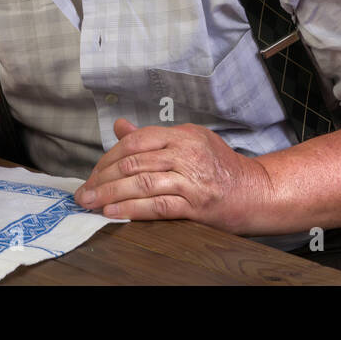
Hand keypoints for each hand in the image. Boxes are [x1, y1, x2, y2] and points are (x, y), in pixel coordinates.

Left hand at [73, 118, 274, 234]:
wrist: (256, 192)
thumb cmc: (222, 169)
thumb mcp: (190, 142)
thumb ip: (154, 137)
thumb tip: (121, 126)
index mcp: (183, 135)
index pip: (136, 140)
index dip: (109, 157)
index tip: (94, 173)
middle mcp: (186, 152)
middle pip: (134, 162)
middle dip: (103, 178)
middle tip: (84, 192)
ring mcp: (192, 178)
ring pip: (142, 182)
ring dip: (110, 194)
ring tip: (90, 203)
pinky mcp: (197, 203)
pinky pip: (158, 205)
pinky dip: (132, 209)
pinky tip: (114, 213)